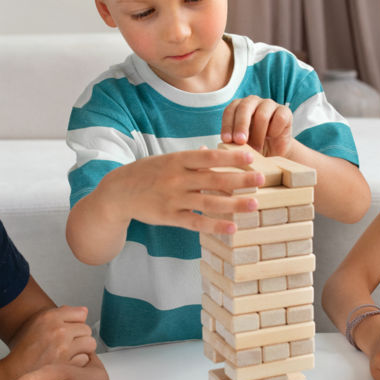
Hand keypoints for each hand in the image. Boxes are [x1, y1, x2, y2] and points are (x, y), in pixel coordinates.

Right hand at [4, 306, 96, 378]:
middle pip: (86, 330)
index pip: (81, 314)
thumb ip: (61, 314)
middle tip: (66, 346)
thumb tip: (84, 311)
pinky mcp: (67, 365)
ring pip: (89, 344)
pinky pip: (85, 359)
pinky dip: (78, 364)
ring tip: (68, 355)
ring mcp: (63, 348)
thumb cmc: (24, 351)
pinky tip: (66, 365)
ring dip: (82, 350)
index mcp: (50, 317)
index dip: (76, 324)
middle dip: (79, 338)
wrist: (13, 374)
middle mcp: (57, 330)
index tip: (70, 331)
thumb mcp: (37, 324)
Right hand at [105, 148, 262, 234]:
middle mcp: (176, 179)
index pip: (208, 157)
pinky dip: (215, 225)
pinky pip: (196, 222)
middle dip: (240, 179)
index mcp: (177, 160)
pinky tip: (232, 227)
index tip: (251, 155)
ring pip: (209, 202)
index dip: (230, 156)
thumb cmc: (146, 173)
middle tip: (262, 179)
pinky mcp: (169, 217)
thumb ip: (190, 159)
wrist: (118, 193)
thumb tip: (214, 152)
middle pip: (214, 179)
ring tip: (255, 204)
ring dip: (234, 204)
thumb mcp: (166, 160)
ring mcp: (173, 199)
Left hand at [220, 96, 292, 156]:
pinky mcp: (284, 111)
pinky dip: (274, 130)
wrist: (274, 151)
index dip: (227, 125)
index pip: (230, 111)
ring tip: (256, 149)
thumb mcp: (240, 144)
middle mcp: (253, 101)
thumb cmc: (253, 145)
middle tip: (240, 142)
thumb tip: (227, 143)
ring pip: (261, 115)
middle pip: (244, 108)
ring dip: (258, 135)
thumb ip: (233, 140)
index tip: (226, 140)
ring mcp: (269, 104)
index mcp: (238, 106)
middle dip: (241, 126)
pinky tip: (272, 137)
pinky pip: (279, 118)